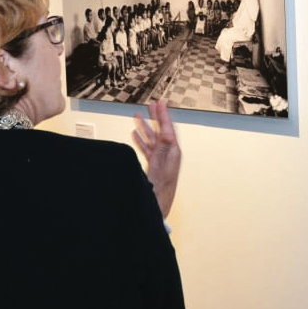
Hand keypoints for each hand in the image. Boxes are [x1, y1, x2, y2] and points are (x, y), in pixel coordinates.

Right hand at [132, 99, 180, 217]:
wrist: (157, 206)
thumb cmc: (160, 190)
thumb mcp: (159, 167)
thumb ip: (163, 149)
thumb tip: (168, 132)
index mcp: (171, 152)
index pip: (167, 128)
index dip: (163, 114)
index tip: (160, 102)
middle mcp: (168, 154)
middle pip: (161, 130)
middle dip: (155, 117)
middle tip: (151, 104)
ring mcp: (161, 160)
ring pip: (153, 139)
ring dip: (145, 127)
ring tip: (138, 117)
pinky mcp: (154, 166)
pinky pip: (147, 149)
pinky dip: (141, 141)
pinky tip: (135, 136)